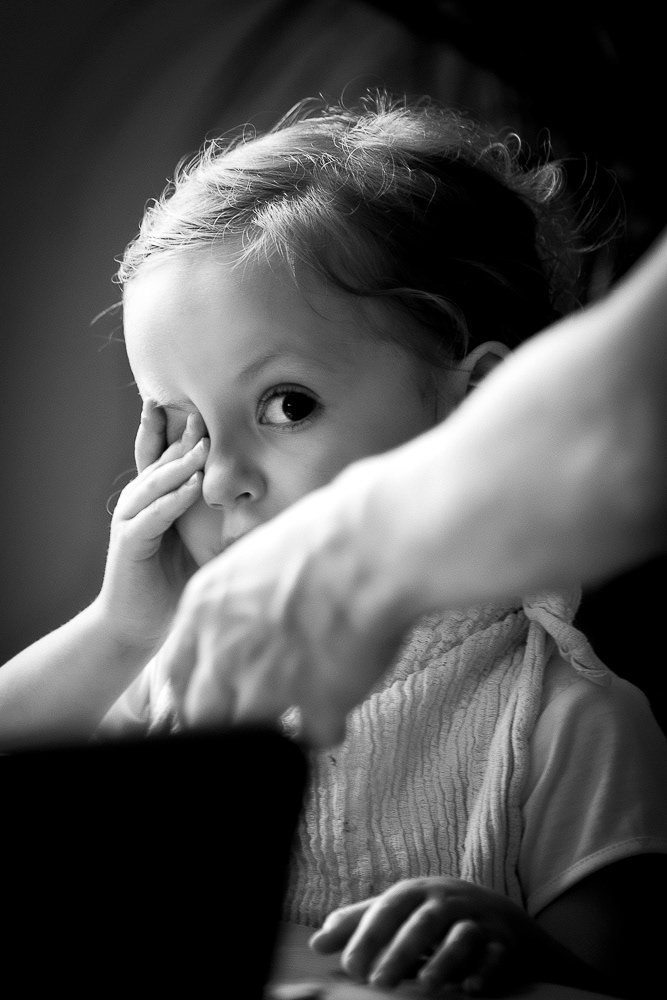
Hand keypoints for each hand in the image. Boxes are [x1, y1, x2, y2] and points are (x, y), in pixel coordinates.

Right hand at [95, 400, 208, 651]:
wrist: (139, 625)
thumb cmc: (173, 584)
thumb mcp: (204, 547)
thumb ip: (226, 526)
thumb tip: (268, 512)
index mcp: (157, 499)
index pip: (166, 456)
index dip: (180, 431)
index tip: (203, 406)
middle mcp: (140, 502)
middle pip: (158, 459)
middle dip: (179, 435)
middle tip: (201, 408)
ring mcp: (131, 520)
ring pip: (154, 482)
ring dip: (178, 464)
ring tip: (203, 446)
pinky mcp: (128, 542)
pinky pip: (152, 515)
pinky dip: (170, 501)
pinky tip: (190, 487)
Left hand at [163, 457, 415, 744]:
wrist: (374, 544)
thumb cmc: (325, 536)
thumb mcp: (254, 558)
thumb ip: (233, 601)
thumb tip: (236, 623)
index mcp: (205, 609)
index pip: (174, 672)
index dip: (192, 690)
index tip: (210, 695)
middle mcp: (226, 651)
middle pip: (201, 715)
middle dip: (225, 719)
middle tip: (255, 710)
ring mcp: (267, 683)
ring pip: (249, 734)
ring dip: (274, 727)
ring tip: (300, 706)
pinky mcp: (317, 703)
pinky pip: (314, 736)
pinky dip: (327, 727)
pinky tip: (339, 709)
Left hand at [309, 877, 553, 994]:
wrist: (496, 914)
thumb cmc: (432, 914)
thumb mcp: (397, 911)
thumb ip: (359, 923)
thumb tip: (317, 942)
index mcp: (416, 892)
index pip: (390, 909)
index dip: (370, 935)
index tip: (352, 967)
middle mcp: (447, 902)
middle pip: (425, 921)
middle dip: (402, 950)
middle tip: (378, 983)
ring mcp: (476, 920)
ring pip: (462, 935)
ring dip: (444, 959)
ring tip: (425, 985)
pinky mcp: (501, 942)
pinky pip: (496, 954)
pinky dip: (485, 969)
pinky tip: (471, 988)